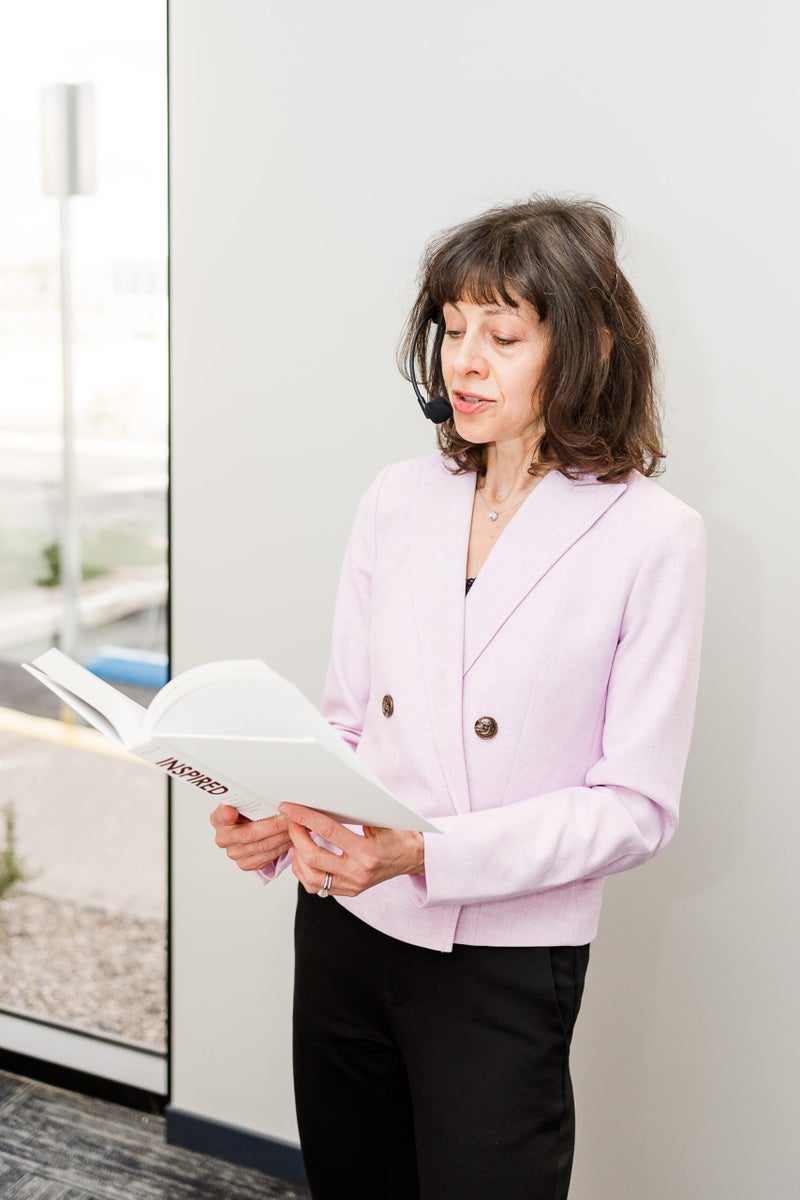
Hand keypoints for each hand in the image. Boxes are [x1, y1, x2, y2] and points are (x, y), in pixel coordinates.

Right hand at [210, 804, 291, 871]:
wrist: (249, 829)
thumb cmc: (248, 814)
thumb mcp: (245, 802)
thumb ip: (247, 798)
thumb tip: (256, 789)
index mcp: (219, 818)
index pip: (222, 815)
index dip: (226, 814)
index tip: (232, 811)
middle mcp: (223, 838)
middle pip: (250, 833)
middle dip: (273, 825)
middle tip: (288, 818)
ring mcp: (234, 853)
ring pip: (262, 846)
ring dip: (281, 836)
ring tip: (294, 827)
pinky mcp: (245, 864)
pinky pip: (266, 857)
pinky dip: (281, 847)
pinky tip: (289, 839)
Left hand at [278, 802, 424, 897]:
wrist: (414, 857)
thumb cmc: (399, 836)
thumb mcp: (382, 820)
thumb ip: (355, 812)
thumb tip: (323, 799)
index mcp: (367, 852)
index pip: (328, 831)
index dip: (305, 818)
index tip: (290, 808)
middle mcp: (358, 872)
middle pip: (313, 857)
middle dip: (296, 836)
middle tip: (292, 821)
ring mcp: (352, 885)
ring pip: (310, 877)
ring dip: (297, 856)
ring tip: (296, 839)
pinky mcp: (349, 891)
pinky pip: (317, 887)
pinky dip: (304, 872)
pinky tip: (303, 858)